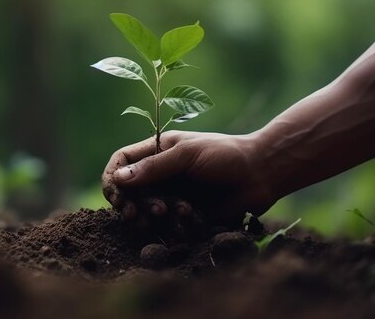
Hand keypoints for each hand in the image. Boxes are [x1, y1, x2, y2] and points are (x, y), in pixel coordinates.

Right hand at [101, 130, 277, 225]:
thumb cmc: (224, 155)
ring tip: (178, 211)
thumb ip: (153, 167)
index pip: (121, 162)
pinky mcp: (186, 213)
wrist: (261, 174)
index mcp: (157, 150)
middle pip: (130, 192)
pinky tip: (191, 217)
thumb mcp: (186, 155)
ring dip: (157, 215)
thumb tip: (118, 179)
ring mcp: (173, 193)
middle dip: (133, 204)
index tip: (117, 197)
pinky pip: (169, 224)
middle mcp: (161, 173)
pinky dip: (176, 224)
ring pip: (148, 211)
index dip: (113, 179)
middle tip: (141, 215)